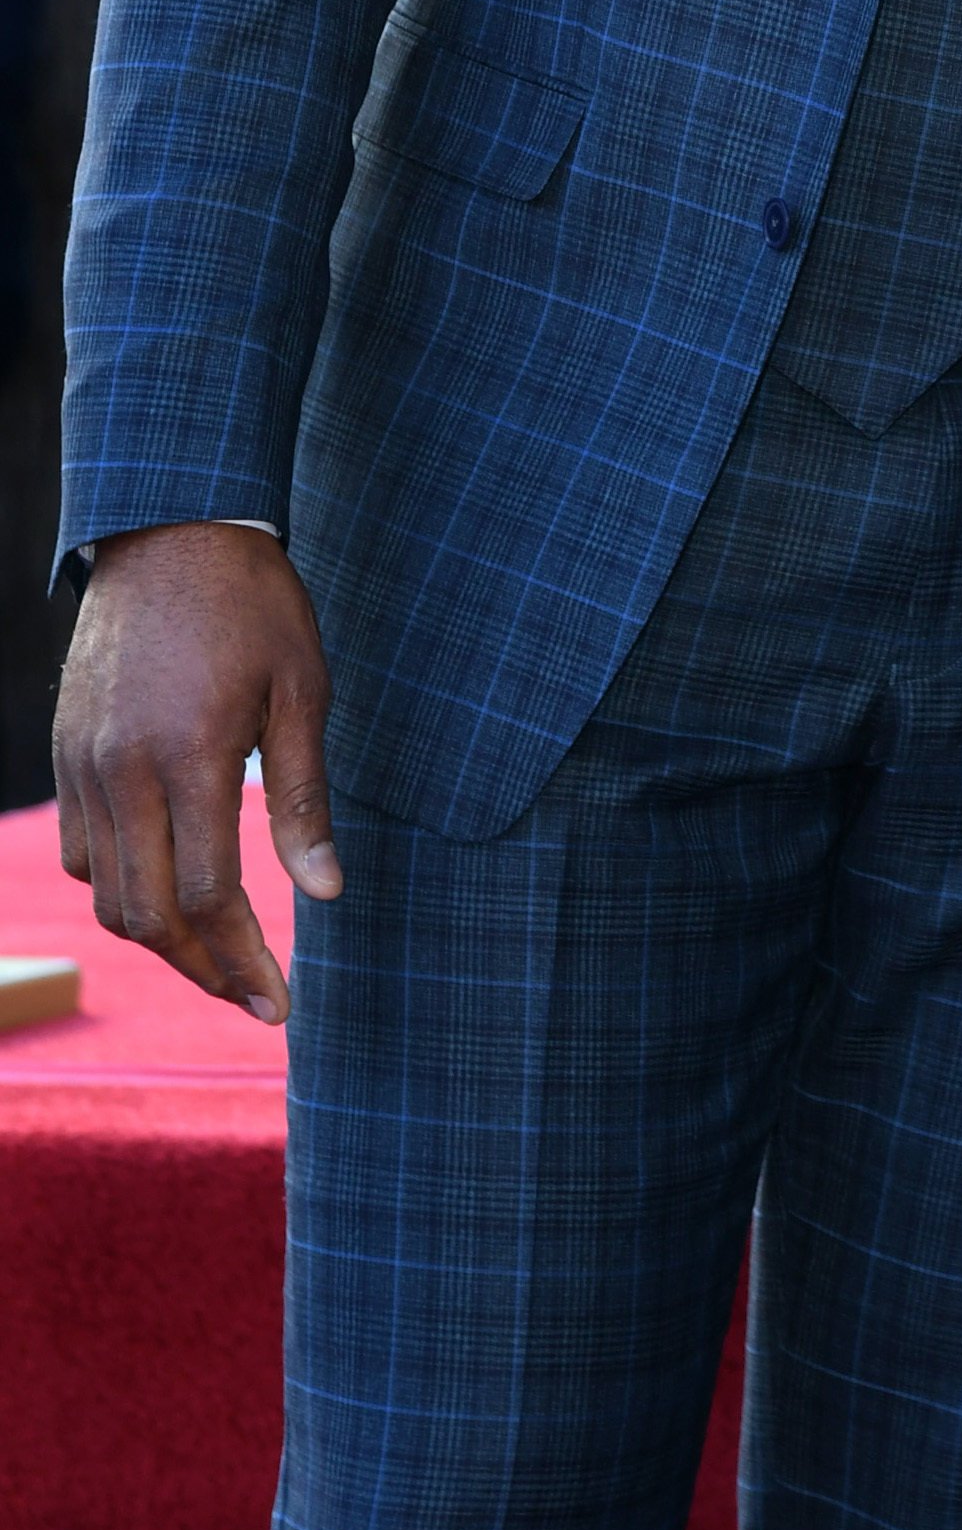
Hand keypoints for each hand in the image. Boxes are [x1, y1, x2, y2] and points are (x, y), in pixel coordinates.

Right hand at [54, 522, 340, 1021]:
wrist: (172, 528)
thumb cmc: (254, 604)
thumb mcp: (302, 690)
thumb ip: (304, 798)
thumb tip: (325, 893)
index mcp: (190, 755)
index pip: (206, 896)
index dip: (244, 961)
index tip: (282, 1001)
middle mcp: (123, 770)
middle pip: (147, 916)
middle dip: (204, 969)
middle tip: (256, 998)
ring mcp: (84, 764)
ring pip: (107, 894)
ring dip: (160, 938)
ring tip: (221, 954)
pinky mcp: (67, 753)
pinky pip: (85, 852)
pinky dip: (124, 888)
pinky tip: (171, 888)